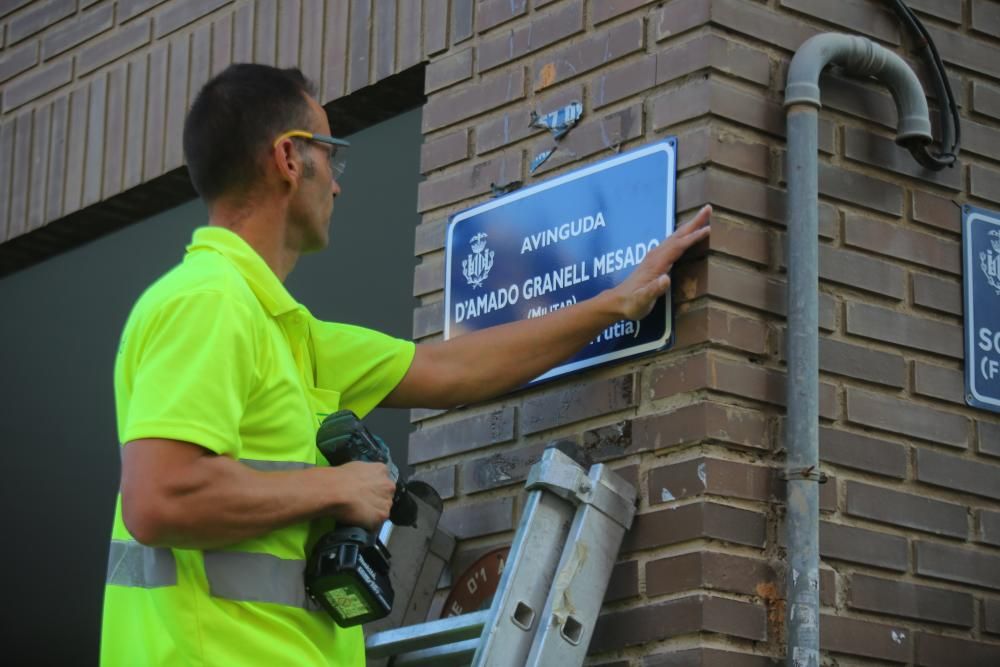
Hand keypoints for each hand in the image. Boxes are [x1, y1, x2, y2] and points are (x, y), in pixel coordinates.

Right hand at [328, 461, 396, 530]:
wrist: (336, 491)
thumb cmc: (340, 478)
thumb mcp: (356, 467)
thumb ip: (366, 474)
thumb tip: (363, 481)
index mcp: (382, 470)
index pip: (383, 481)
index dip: (374, 488)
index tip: (367, 492)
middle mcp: (389, 485)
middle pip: (386, 495)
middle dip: (377, 499)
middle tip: (362, 503)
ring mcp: (387, 501)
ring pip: (383, 509)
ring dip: (374, 511)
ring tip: (359, 512)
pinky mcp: (382, 515)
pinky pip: (377, 522)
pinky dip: (369, 523)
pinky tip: (359, 519)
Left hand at [610, 205, 710, 319]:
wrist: (617, 302)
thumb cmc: (631, 303)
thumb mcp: (642, 300)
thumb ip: (653, 290)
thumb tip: (666, 279)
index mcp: (656, 263)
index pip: (678, 246)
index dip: (693, 238)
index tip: (709, 229)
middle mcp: (655, 256)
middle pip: (677, 235)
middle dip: (694, 222)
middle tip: (708, 208)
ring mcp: (654, 257)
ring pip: (675, 237)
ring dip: (689, 226)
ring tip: (702, 217)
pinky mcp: (654, 260)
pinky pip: (672, 243)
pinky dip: (682, 235)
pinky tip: (686, 234)